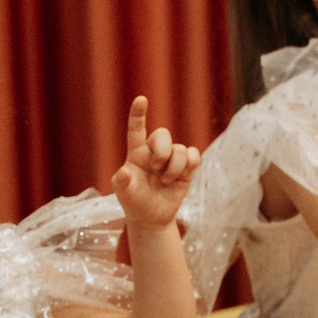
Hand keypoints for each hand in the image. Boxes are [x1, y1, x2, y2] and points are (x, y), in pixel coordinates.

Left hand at [112, 97, 198, 229]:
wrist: (151, 217)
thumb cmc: (134, 202)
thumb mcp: (124, 194)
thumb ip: (122, 183)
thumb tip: (124, 172)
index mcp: (136, 152)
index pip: (136, 129)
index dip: (138, 114)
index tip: (141, 99)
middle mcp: (154, 151)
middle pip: (163, 134)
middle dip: (161, 152)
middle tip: (155, 169)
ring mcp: (171, 158)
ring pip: (180, 149)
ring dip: (174, 169)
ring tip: (164, 182)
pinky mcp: (186, 167)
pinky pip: (195, 155)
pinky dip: (189, 166)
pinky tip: (180, 178)